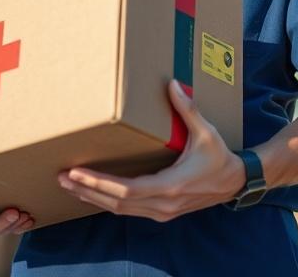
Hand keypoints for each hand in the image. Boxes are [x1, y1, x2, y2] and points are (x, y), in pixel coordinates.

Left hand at [57, 79, 246, 221]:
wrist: (235, 182)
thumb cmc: (220, 157)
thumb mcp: (206, 132)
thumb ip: (188, 110)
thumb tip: (173, 85)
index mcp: (170, 185)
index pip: (125, 190)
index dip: (98, 183)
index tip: (76, 172)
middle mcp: (162, 204)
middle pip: (115, 202)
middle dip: (87, 190)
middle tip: (61, 177)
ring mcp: (161, 211)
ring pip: (119, 209)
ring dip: (93, 197)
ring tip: (70, 184)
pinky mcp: (161, 212)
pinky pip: (128, 209)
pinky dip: (108, 201)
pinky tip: (94, 193)